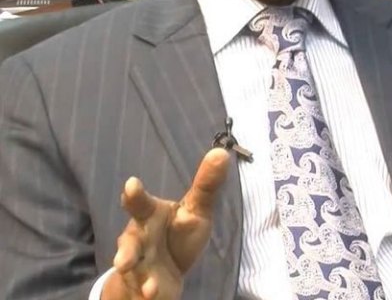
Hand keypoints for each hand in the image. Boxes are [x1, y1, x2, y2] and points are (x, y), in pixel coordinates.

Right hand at [102, 148, 230, 299]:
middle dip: (125, 249)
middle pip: (129, 242)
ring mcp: (138, 265)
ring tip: (142, 281)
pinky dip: (147, 291)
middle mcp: (138, 240)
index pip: (140, 204)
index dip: (135, 195)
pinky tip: (152, 292)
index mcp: (150, 215)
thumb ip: (206, 185)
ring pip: (133, 271)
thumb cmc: (178, 234)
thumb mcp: (196, 210)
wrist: (163, 273)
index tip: (131, 185)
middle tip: (122, 257)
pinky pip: (142, 290)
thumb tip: (221, 152)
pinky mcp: (142, 286)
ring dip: (136, 276)